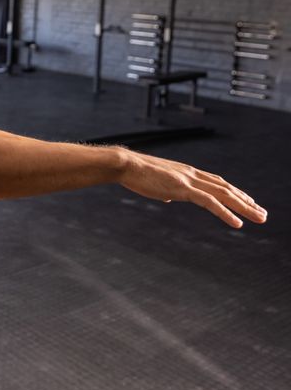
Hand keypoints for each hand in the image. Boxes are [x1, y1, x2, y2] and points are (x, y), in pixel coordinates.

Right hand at [117, 149, 267, 228]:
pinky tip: (237, 223)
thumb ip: (167, 189)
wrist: (126, 165)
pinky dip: (225, 213)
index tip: (249, 202)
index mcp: (188, 173)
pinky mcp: (183, 188)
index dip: (236, 193)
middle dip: (247, 202)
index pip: (219, 183)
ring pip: (224, 194)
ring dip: (245, 207)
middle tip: (263, 214)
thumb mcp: (156, 183)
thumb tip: (168, 197)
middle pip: (227, 188)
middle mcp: (193, 174)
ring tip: (259, 218)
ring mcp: (189, 180)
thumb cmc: (137, 175)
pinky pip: (210, 202)